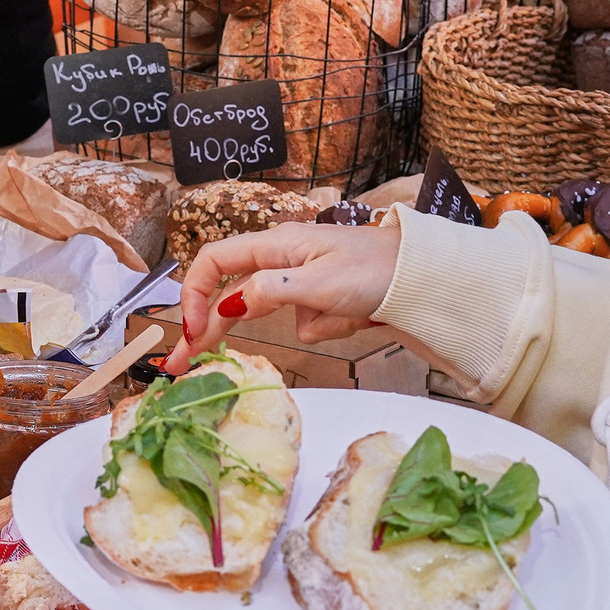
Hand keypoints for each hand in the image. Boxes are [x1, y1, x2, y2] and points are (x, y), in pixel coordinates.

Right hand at [169, 221, 399, 370]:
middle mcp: (282, 258)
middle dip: (212, 328)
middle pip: (233, 294)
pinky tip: (356, 314)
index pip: (213, 262)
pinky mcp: (322, 300)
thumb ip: (268, 291)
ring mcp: (303, 281)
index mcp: (275, 244)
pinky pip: (309, 323)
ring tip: (347, 309)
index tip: (192, 333)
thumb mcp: (318, 282)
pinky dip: (329, 325)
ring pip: (278, 312)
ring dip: (309, 321)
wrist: (426, 276)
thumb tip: (227, 307)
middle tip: (183, 366)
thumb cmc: (375, 269)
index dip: (195, 295)